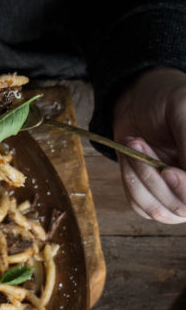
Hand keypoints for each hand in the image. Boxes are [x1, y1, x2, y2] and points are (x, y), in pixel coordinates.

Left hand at [113, 67, 185, 223]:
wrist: (139, 101)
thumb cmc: (167, 100)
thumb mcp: (182, 112)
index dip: (185, 188)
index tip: (168, 171)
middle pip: (181, 207)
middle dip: (154, 177)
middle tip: (138, 142)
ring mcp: (178, 196)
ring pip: (158, 209)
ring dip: (139, 177)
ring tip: (134, 143)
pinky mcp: (154, 198)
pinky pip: (139, 205)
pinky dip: (130, 180)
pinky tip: (130, 156)